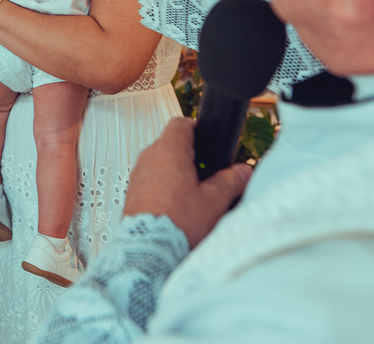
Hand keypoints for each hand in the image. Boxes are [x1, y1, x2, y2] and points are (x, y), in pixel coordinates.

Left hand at [123, 118, 251, 247]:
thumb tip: (241, 171)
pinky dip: (163, 187)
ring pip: (159, 164)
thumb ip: (230, 181)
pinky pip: (149, 181)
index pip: (180, 123)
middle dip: (189, 156)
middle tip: (207, 172)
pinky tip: (177, 206)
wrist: (149, 250)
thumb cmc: (178, 223)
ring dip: (175, 172)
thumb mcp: (214, 201)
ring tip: (194, 194)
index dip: (196, 128)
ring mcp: (137, 176)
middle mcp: (148, 158)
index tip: (207, 138)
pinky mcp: (131, 194)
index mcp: (168, 150)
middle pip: (170, 144)